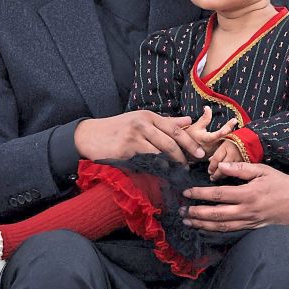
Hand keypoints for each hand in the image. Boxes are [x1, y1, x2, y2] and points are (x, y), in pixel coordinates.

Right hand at [75, 110, 200, 164]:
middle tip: (191, 165)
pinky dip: (157, 167)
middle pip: (170, 140)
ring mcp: (133, 136)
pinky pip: (146, 160)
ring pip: (160, 151)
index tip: (200, 153)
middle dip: (184, 155)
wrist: (89, 136)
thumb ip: (165, 122)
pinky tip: (162, 172)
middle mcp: (142, 124)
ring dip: (172, 163)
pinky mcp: (125, 150)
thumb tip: (188, 120)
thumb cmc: (117, 129)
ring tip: (178, 171)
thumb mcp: (140, 121)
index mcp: (148, 116)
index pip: (175, 128)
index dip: (189, 142)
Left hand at [182, 161, 288, 231]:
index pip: (218, 195)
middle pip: (216, 215)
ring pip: (222, 227)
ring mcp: (250, 222)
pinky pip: (231, 231)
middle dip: (196, 214)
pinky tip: (205, 229)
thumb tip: (219, 166)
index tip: (186, 192)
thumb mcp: (262, 170)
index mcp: (249, 194)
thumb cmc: (280, 182)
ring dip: (203, 226)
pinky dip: (216, 231)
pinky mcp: (253, 229)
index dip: (200, 194)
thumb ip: (239, 169)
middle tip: (181, 211)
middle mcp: (248, 210)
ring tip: (188, 222)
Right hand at [184, 107, 237, 158]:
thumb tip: (208, 107)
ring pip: (225, 143)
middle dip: (229, 129)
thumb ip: (204, 118)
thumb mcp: (196, 126)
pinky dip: (227, 139)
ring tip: (233, 124)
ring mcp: (214, 151)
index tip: (232, 122)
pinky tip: (231, 133)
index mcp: (205, 140)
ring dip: (230, 134)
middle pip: (224, 138)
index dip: (225, 130)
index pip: (216, 135)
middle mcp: (211, 147)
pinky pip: (223, 146)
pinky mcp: (215, 154)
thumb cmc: (190, 136)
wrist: (186, 149)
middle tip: (234, 121)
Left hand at [208, 137, 244, 177]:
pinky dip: (229, 174)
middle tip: (212, 177)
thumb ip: (217, 152)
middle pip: (223, 167)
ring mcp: (240, 159)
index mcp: (226, 146)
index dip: (212, 166)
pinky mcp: (244, 163)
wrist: (247, 140)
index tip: (209, 171)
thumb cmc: (232, 141)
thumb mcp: (223, 143)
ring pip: (229, 171)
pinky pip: (236, 171)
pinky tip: (225, 176)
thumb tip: (210, 160)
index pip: (217, 159)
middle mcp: (233, 153)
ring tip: (216, 178)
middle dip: (216, 174)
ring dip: (222, 176)